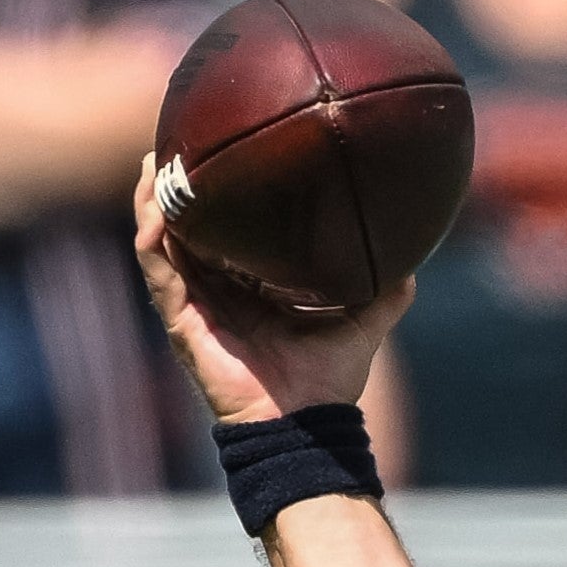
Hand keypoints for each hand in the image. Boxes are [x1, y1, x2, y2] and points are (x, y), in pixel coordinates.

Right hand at [129, 163, 410, 428]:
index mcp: (246, 290)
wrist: (306, 424)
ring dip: (152, 201)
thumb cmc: (327, 382)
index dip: (216, 199)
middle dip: (175, 188)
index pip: (222, 234)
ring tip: (155, 162)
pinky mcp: (182, 321)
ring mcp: (194, 307)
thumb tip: (414, 261)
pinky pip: (157, 269)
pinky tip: (157, 208)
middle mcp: (214, 295)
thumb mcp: (362, 323)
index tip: (219, 156)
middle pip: (182, 229)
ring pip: (160, 241)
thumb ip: (385, 291)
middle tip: (178, 141)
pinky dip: (153, 236)